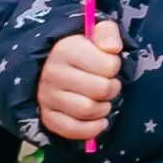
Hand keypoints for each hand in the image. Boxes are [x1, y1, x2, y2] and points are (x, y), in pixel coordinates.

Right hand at [34, 17, 124, 148]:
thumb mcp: (96, 33)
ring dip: (103, 108)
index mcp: (65, 49)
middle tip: (109, 85)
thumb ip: (108, 32)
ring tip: (103, 101)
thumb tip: (112, 48)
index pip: (109, 66)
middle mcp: (52, 73)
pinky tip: (100, 120)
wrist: (55, 67)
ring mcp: (47, 97)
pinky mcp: (47, 117)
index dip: (115, 67)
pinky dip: (92, 129)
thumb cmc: (83, 51)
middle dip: (112, 89)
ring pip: (87, 110)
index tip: (109, 65)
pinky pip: (73, 130)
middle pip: (100, 89)